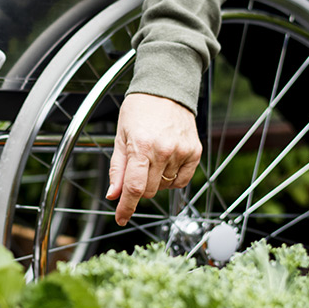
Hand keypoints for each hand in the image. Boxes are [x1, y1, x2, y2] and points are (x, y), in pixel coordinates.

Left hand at [106, 93, 201, 225]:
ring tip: (152, 157)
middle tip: (137, 167)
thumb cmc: (139, 109)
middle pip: (148, 190)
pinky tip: (166, 161)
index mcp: (141, 146)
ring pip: (164, 186)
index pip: (134, 188)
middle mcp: (163, 150)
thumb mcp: (120, 136)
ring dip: (155, 180)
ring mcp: (181, 152)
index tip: (121, 218)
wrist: (166, 89)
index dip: (126, 207)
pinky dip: (172, 178)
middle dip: (138, 187)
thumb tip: (114, 195)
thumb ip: (117, 168)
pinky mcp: (195, 152)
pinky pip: (181, 180)